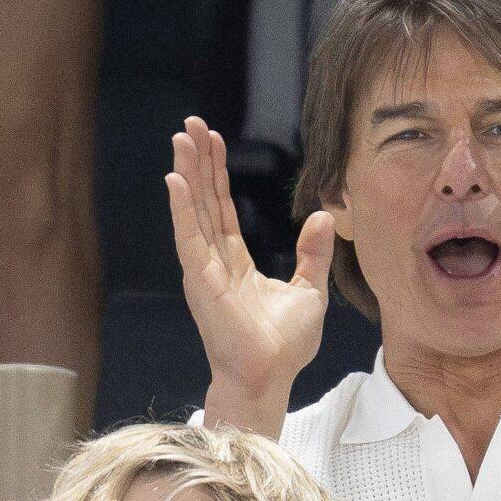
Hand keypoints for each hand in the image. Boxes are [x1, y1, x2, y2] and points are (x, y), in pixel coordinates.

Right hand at [169, 116, 332, 425]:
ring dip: (186, 174)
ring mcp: (204, 271)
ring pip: (193, 212)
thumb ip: (314, 253)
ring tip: (181, 138)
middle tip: (191, 124)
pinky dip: (182, 209)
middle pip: (204, 202)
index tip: (214, 141)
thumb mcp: (311, 290)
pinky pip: (189, 238)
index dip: (218, 174)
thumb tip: (324, 214)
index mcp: (236, 264)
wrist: (271, 376)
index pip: (222, 210)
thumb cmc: (285, 347)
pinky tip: (176, 180)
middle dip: (198, 162)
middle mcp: (215, 263)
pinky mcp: (201, 281)